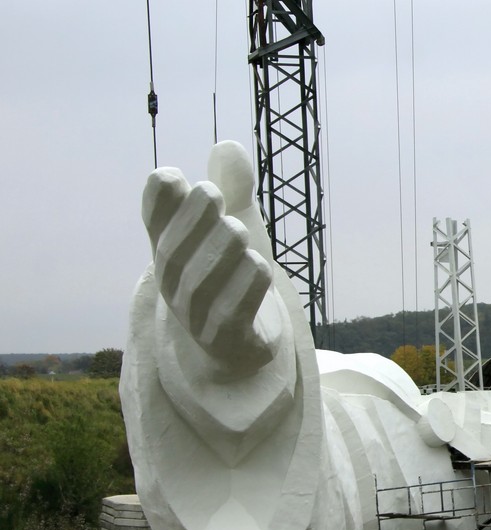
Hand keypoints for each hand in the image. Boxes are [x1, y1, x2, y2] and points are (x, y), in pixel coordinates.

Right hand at [140, 142, 278, 371]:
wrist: (240, 346)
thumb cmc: (232, 276)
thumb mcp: (235, 226)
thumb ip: (233, 189)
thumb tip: (227, 145)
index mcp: (172, 250)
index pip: (154, 225)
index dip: (157, 202)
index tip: (171, 177)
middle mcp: (176, 283)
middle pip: (175, 251)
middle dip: (193, 219)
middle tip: (213, 194)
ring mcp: (197, 315)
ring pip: (205, 280)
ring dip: (222, 249)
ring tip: (238, 233)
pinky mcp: (226, 339)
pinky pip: (232, 313)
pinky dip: (247, 285)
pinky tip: (259, 268)